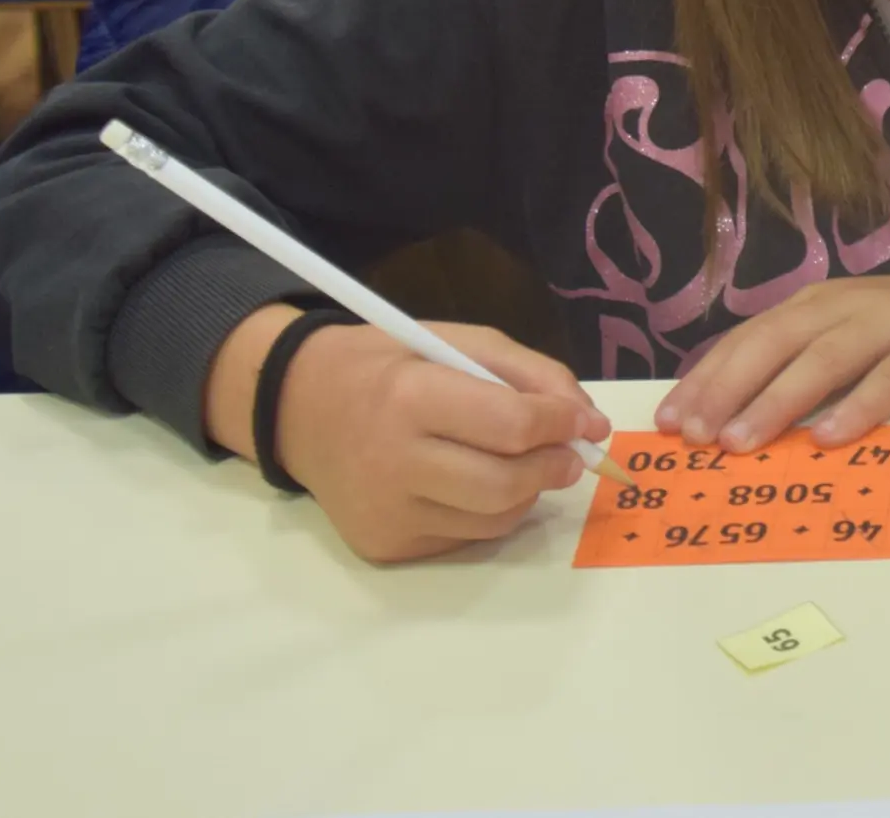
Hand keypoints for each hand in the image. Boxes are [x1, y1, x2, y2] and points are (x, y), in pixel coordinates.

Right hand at [213, 307, 612, 564]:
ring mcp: (385, 512)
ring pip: (494, 520)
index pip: (511, 426)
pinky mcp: (383, 545)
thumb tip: (589, 421)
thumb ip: (531, 374)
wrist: (300, 408)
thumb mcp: (459, 342)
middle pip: (506, 484)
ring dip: (528, 493)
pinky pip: (464, 537)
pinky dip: (489, 513)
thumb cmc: (391, 365)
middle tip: (571, 454)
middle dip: (555, 468)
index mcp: (410, 397)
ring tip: (522, 464)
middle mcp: (392, 461)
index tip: (587, 422)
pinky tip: (472, 482)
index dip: (562, 424)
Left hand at [656, 275, 889, 452]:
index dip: (707, 378)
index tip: (672, 422)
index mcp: (820, 304)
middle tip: (698, 436)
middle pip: (777, 341)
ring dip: (779, 400)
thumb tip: (726, 420)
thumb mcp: (851, 340)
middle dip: (730, 388)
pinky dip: (858, 405)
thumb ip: (801, 367)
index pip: (750, 338)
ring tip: (742, 440)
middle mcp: (851, 303)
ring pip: (826, 357)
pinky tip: (829, 436)